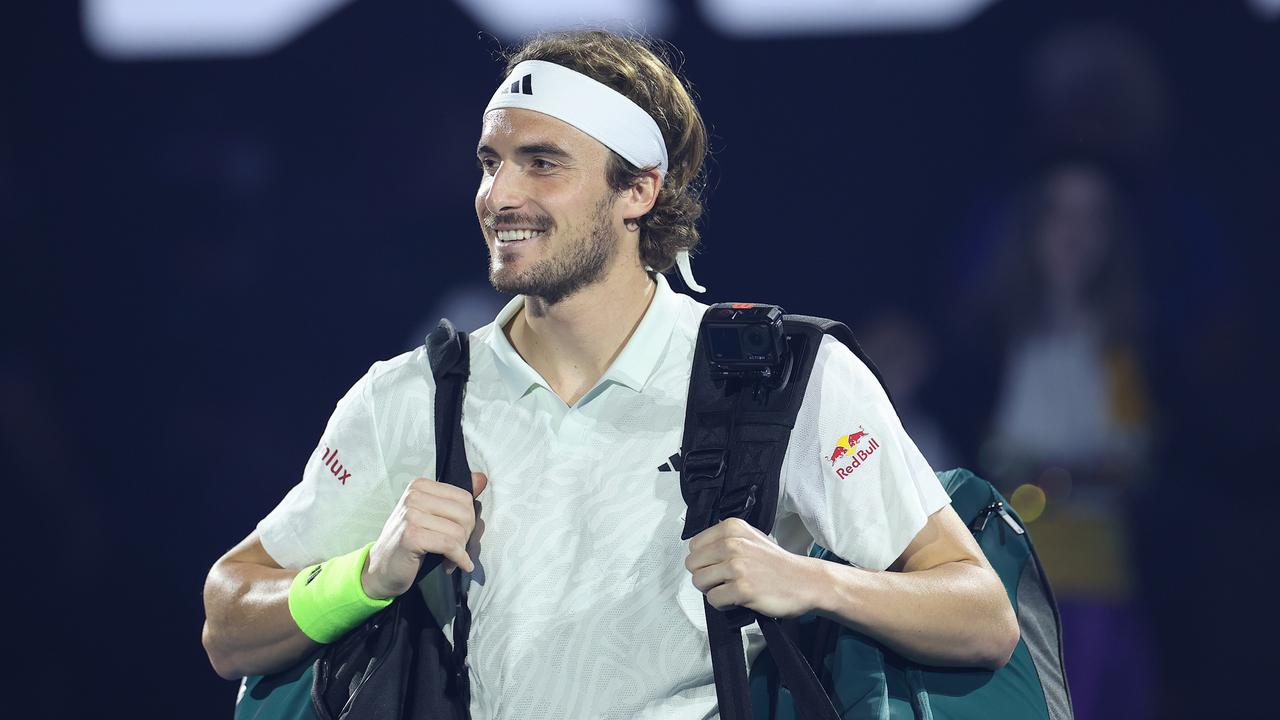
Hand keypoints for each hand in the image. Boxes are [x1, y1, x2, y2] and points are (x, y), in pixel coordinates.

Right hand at [362, 472, 487, 598]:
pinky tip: (454, 567)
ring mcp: (411, 514)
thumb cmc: (409, 542)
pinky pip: (449, 545)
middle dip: (466, 536)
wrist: (380, 569)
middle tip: (456, 550)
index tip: (459, 535)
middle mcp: (413, 496)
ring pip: (458, 531)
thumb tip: (482, 478)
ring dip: (460, 551)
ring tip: (450, 560)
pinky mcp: (412, 535)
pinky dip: (458, 559)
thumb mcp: (431, 516)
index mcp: (420, 486)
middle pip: (464, 513)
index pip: (464, 497)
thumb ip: (455, 499)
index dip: (467, 521)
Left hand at [685, 517, 823, 618]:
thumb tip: (699, 552)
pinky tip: (736, 600)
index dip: (703, 560)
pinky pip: (713, 599)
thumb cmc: (777, 564)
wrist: (806, 581)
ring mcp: (737, 566)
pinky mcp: (742, 589)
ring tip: (730, 590)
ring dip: (712, 590)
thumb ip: (725, 540)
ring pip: (699, 582)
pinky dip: (722, 604)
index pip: (694, 546)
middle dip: (704, 576)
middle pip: (693, 565)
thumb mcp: (751, 538)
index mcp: (732, 528)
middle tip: (722, 581)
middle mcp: (732, 543)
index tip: (717, 567)